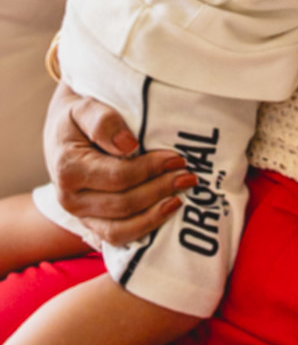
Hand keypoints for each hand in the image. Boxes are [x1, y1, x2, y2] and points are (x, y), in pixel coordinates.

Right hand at [43, 82, 194, 246]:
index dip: (151, 170)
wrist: (61, 134)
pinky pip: (117, 238)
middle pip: (123, 205)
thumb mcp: (85, 107)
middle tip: (188, 177)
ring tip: (180, 200)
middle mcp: (70, 199)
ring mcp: (80, 216)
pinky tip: (164, 215)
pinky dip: (142, 230)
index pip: (118, 176)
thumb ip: (104, 122)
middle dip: (159, 191)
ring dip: (154, 217)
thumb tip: (129, 145)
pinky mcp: (91, 223)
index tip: (177, 158)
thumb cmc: (77, 117)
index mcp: (69, 169)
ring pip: (119, 231)